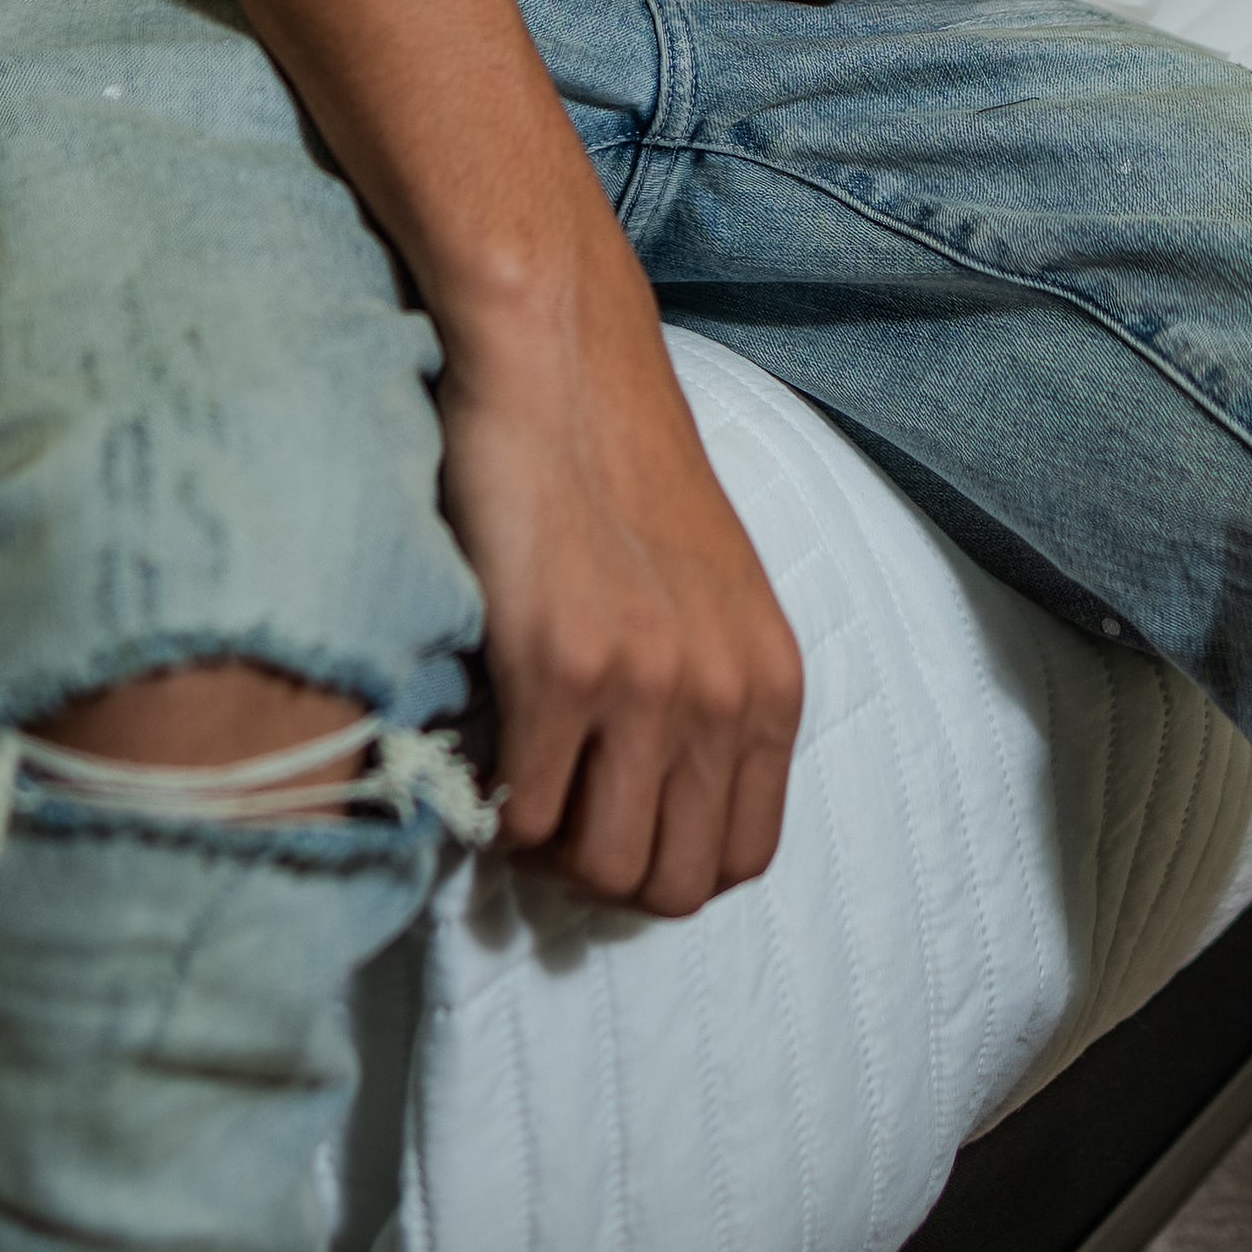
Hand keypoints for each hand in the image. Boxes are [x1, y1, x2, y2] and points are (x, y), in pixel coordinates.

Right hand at [437, 238, 803, 913]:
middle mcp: (724, 696)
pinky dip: (491, 806)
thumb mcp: (711, 597)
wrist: (562, 366)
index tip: (609, 825)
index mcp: (772, 683)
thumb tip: (655, 806)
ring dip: (544, 850)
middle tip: (549, 818)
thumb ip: (706, 697)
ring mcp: (646, 688)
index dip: (667, 864)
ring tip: (513, 785)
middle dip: (603, 876)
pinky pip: (522, 813)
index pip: (742, 856)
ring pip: (601, 868)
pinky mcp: (558, 668)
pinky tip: (479, 747)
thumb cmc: (621, 475)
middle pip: (674, 885)